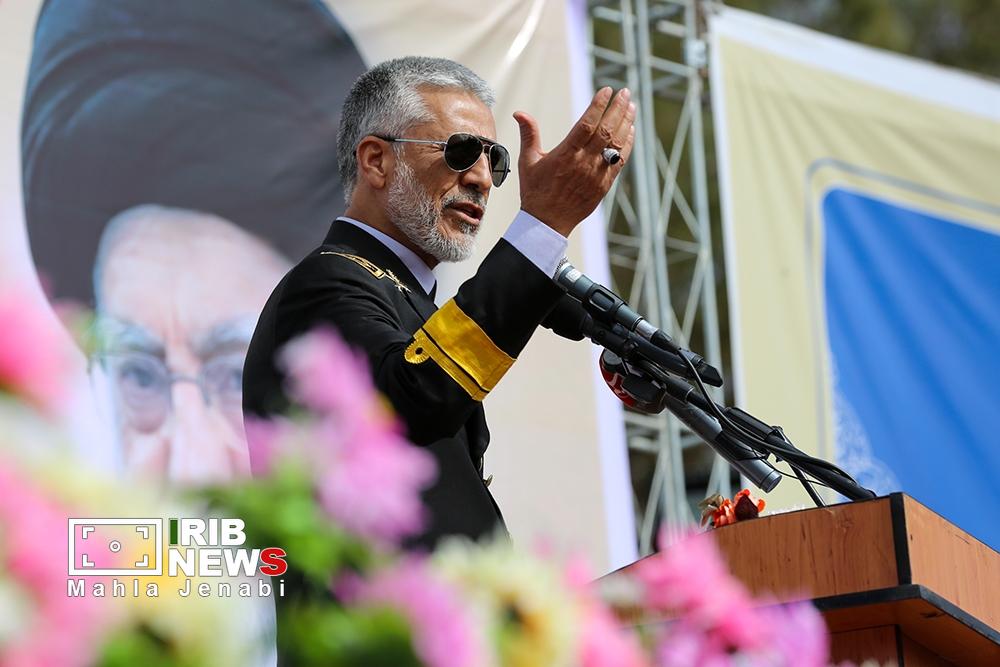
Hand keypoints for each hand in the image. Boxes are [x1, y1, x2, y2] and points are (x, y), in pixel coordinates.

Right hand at [513, 87, 635, 236]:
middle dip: (617, 109)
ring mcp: (596, 174)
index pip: (587, 123)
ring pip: (616, 144)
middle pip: (606, 130)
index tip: (607, 90)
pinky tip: (630, 130)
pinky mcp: (604, 185)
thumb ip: (529, 135)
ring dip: (626, 123)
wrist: (547, 223)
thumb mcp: (528, 162)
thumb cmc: (535, 191)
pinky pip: (620, 161)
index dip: (598, 105)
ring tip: (631, 106)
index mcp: (565, 155)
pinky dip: (627, 144)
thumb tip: (519, 112)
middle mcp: (583, 163)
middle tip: (625, 92)